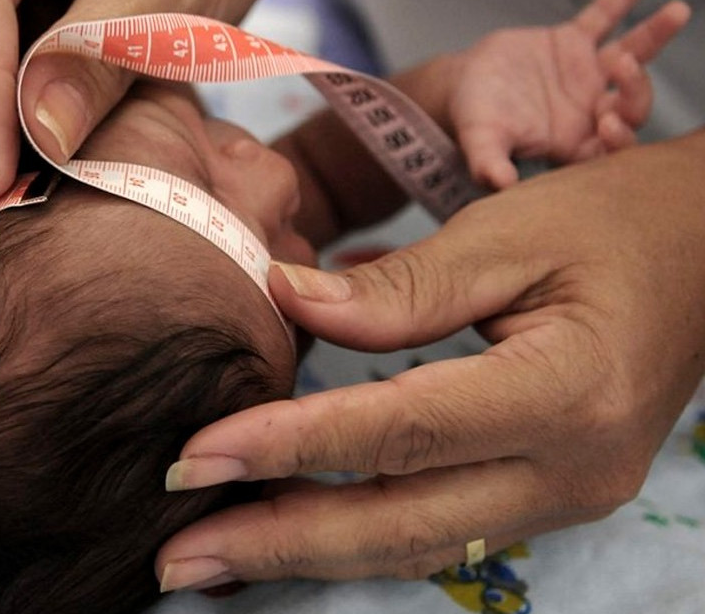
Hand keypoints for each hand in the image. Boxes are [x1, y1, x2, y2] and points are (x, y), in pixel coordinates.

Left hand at [152, 129, 704, 589]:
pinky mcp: (545, 499)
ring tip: (205, 559)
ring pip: (413, 544)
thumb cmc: (610, 224)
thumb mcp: (508, 233)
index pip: (404, 432)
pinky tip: (283, 535)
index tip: (197, 455)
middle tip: (172, 555)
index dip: (291, 446)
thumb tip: (281, 300)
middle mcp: (572, 468)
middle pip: (400, 522)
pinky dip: (352, 539)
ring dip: (303, 554)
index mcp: (568, 391)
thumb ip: (398, 287)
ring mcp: (564, 498)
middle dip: (278, 542)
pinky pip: (436, 532)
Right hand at [450, 0, 690, 187]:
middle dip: (637, 87)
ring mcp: (586, 73)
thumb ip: (490, 163)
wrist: (459, 87)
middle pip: (632, 102)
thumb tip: (499, 183)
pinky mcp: (574, 41)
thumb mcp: (479, 142)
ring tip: (677, 12)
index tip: (608, 122)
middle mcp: (589, 110)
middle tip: (624, 66)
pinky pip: (604, 16)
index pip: (612, 146)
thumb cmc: (472, 121)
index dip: (620, 136)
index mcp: (574, 142)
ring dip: (655, 35)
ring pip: (631, 54)